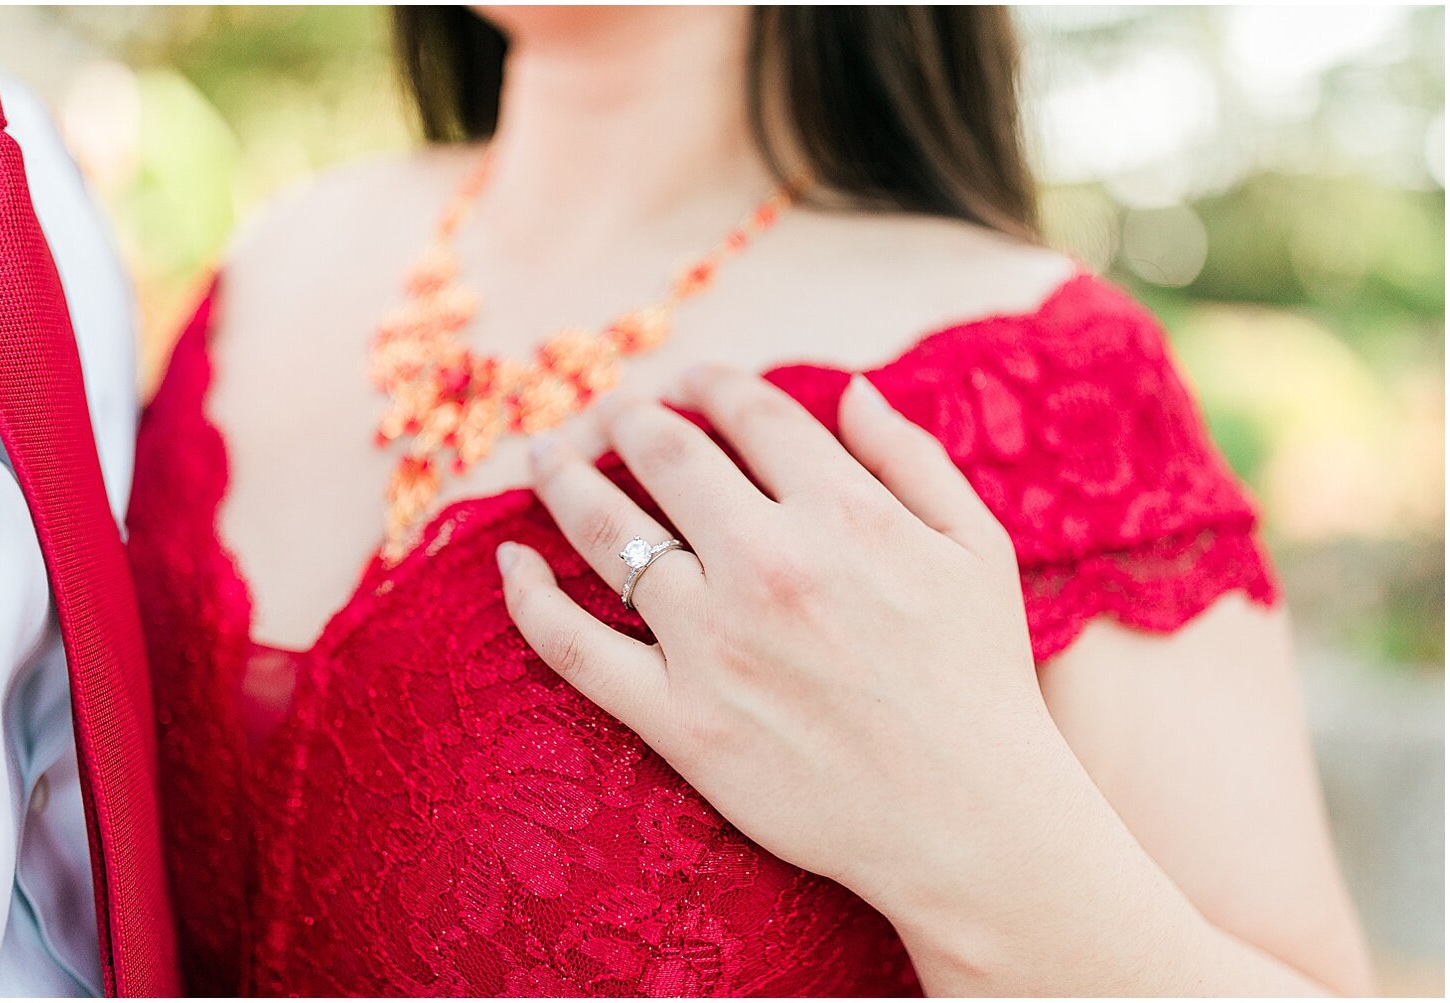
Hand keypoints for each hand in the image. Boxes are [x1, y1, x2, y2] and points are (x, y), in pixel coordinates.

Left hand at [496, 368, 1071, 920]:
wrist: (970, 822)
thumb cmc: (982, 681)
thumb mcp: (977, 548)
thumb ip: (910, 457)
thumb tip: (849, 387)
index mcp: (845, 512)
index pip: (747, 412)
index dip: (706, 381)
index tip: (687, 380)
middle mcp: (770, 563)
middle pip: (664, 453)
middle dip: (626, 416)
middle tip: (608, 413)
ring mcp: (716, 642)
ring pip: (607, 531)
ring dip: (562, 477)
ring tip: (543, 456)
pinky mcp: (680, 720)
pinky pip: (576, 647)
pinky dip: (529, 598)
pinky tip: (509, 565)